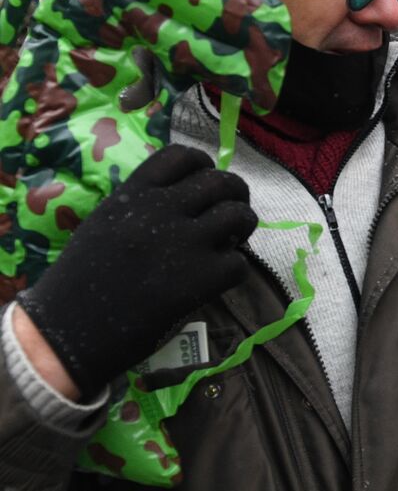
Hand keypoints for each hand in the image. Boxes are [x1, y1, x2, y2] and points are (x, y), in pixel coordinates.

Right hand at [18, 145, 256, 399]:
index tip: (204, 182)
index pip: (182, 156)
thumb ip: (140, 206)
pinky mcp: (199, 280)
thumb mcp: (103, 225)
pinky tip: (218, 279)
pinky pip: (240, 263)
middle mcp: (160, 211)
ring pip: (240, 215)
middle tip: (230, 212)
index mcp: (132, 195)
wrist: (63, 334)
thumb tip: (185, 200)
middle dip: (234, 194)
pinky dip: (234, 271)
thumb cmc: (77, 283)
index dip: (203, 166)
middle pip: (221, 181)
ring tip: (231, 242)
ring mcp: (183, 244)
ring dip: (242, 227)